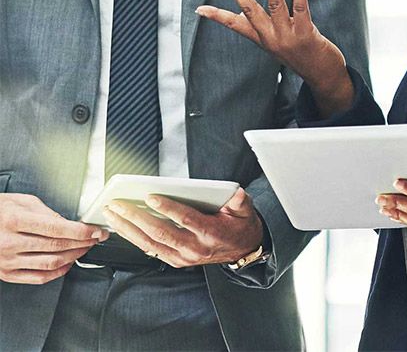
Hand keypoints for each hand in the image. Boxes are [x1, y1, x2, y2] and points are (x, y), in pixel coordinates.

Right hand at [0, 193, 108, 283]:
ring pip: (50, 264)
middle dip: (82, 243)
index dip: (80, 231)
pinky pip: (38, 278)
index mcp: (14, 220)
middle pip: (56, 247)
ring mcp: (8, 261)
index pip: (55, 229)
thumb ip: (46, 212)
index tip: (95, 231)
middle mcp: (10, 242)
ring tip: (84, 249)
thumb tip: (67, 223)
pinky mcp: (7, 274)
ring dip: (73, 257)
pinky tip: (68, 263)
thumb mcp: (22, 201)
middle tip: (95, 238)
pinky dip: (58, 272)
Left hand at [103, 187, 264, 267]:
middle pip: (161, 233)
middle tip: (119, 204)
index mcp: (210, 233)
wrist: (241, 251)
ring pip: (151, 243)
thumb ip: (240, 202)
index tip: (151, 197)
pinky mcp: (175, 260)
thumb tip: (237, 193)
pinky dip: (134, 238)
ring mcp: (182, 257)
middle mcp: (194, 248)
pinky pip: (150, 249)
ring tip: (113, 214)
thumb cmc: (239, 227)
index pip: (185, 220)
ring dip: (129, 229)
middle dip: (137, 218)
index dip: (168, 208)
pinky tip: (121, 227)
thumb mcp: (244, 211)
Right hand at [196, 0, 353, 116]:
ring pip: (275, 5)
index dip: (216, 16)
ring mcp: (288, 36)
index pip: (234, 25)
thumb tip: (242, 14)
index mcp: (262, 39)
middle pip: (250, 11)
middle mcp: (271, 38)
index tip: (199, 9)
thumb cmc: (299, 55)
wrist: (321, 76)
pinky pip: (300, 8)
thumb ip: (260, 28)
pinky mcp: (305, 34)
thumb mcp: (274, 44)